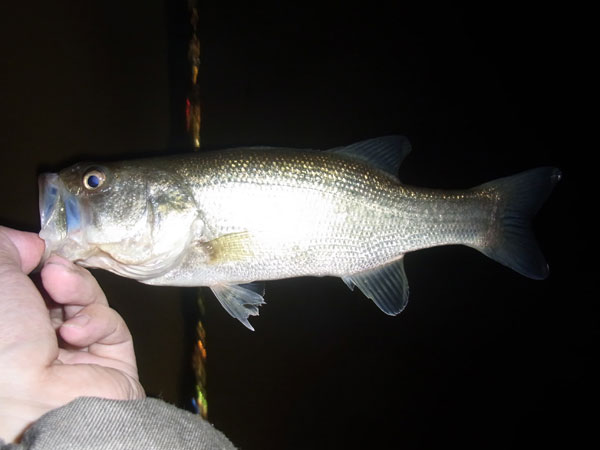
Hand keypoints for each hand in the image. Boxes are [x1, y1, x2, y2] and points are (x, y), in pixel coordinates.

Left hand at [0, 226, 143, 442]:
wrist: (32, 400)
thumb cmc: (0, 342)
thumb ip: (7, 248)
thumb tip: (30, 243)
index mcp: (13, 329)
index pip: (32, 290)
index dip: (38, 266)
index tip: (37, 251)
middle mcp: (40, 344)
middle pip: (64, 295)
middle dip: (61, 276)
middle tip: (52, 268)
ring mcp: (77, 356)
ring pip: (91, 305)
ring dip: (79, 292)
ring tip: (61, 288)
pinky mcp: (112, 364)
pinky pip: (112, 328)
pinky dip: (97, 323)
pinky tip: (75, 332)